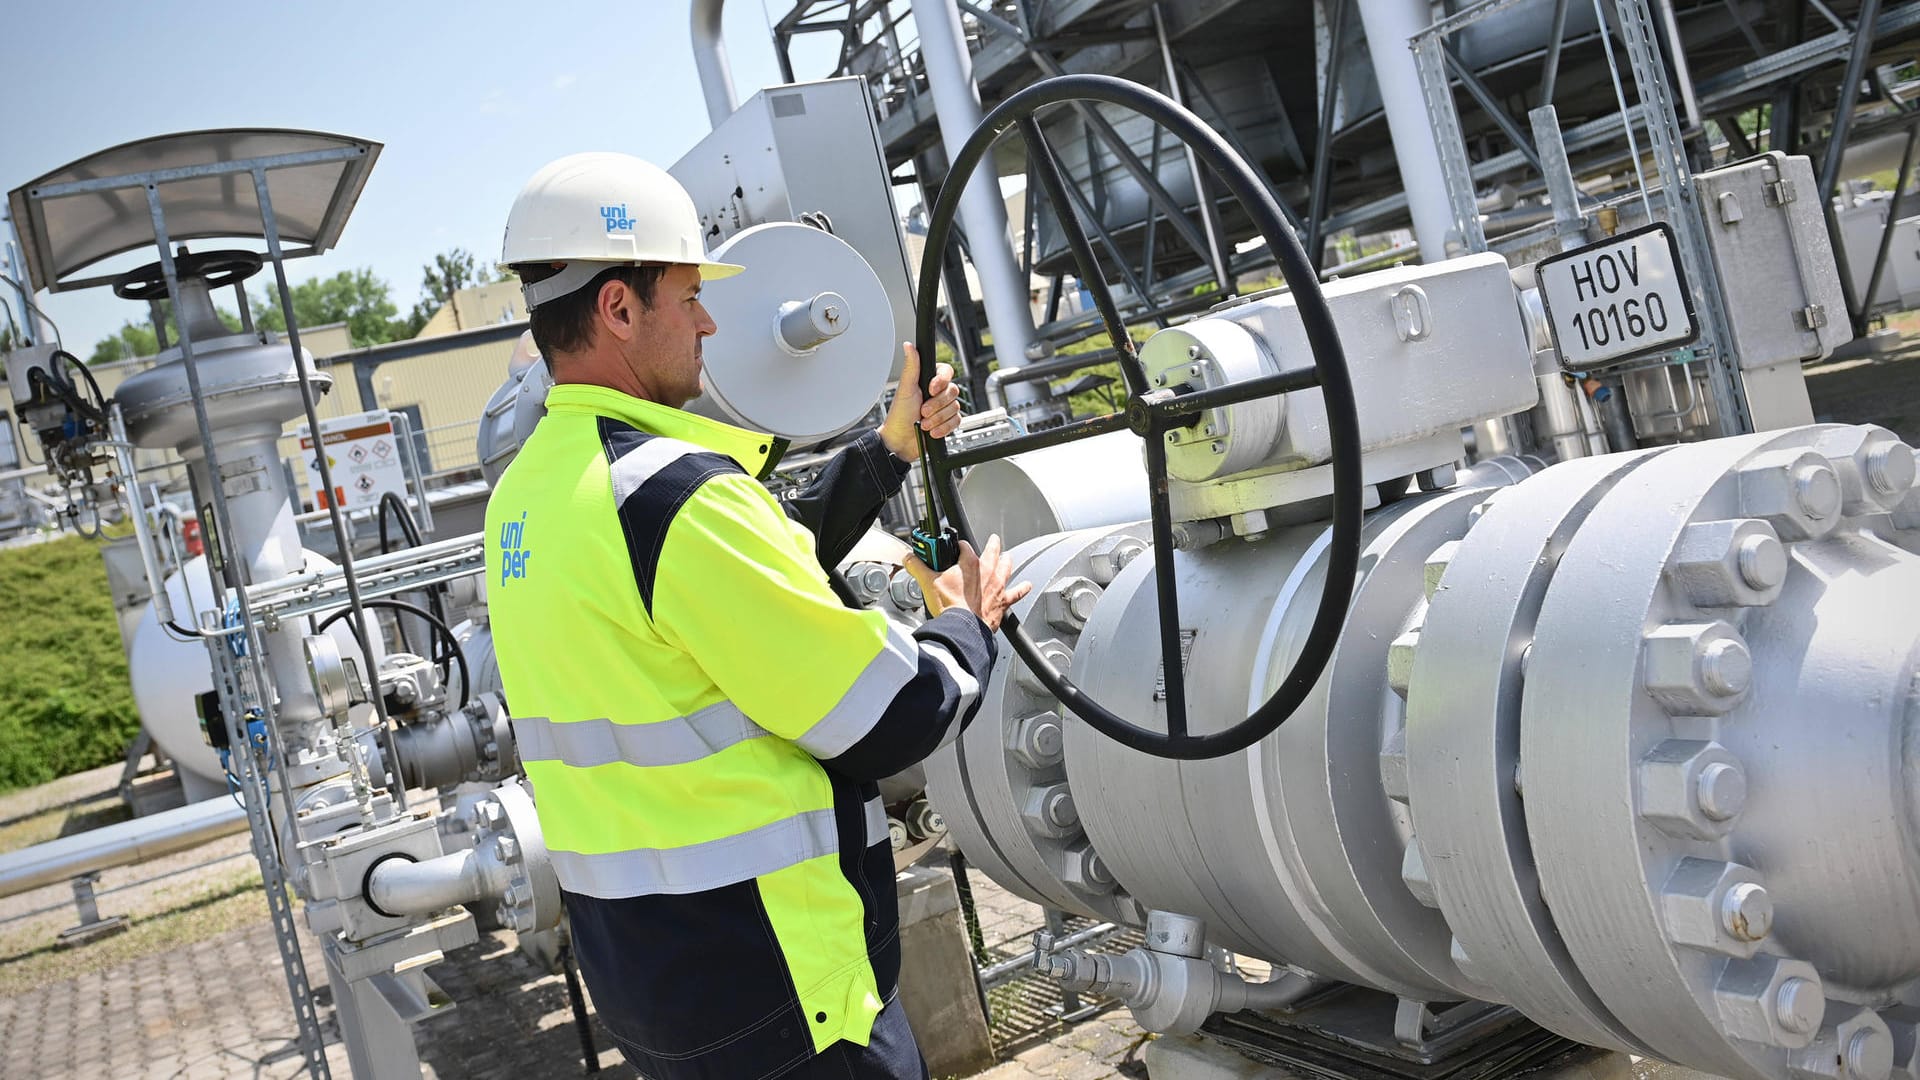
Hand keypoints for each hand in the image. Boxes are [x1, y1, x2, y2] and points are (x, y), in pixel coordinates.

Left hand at [879, 342, 961, 461]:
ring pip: (955, 408)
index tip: (931, 389)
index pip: (946, 372)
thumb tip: (909, 346)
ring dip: (938, 418)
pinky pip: (957, 421)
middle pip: (953, 391)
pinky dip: (944, 427)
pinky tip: (932, 431)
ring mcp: (943, 408)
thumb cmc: (899, 415)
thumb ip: (911, 367)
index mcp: (928, 381)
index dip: (941, 381)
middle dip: (937, 404)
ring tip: (924, 423)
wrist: (900, 441)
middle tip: (923, 411)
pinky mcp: (948, 422)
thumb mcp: (905, 389)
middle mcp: (937, 393)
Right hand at [903, 534, 1031, 632]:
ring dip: (1007, 561)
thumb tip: (909, 559)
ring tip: (1008, 556)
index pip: (964, 547)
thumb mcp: (928, 583)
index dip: (959, 546)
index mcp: (969, 564)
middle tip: (993, 540)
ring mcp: (996, 587)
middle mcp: (987, 573)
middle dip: (992, 545)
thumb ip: (917, 567)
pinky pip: (1016, 593)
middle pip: (992, 552)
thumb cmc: (950, 607)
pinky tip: (1027, 585)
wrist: (963, 629)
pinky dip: (1022, 589)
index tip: (955, 547)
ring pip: (1006, 568)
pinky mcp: (1002, 603)